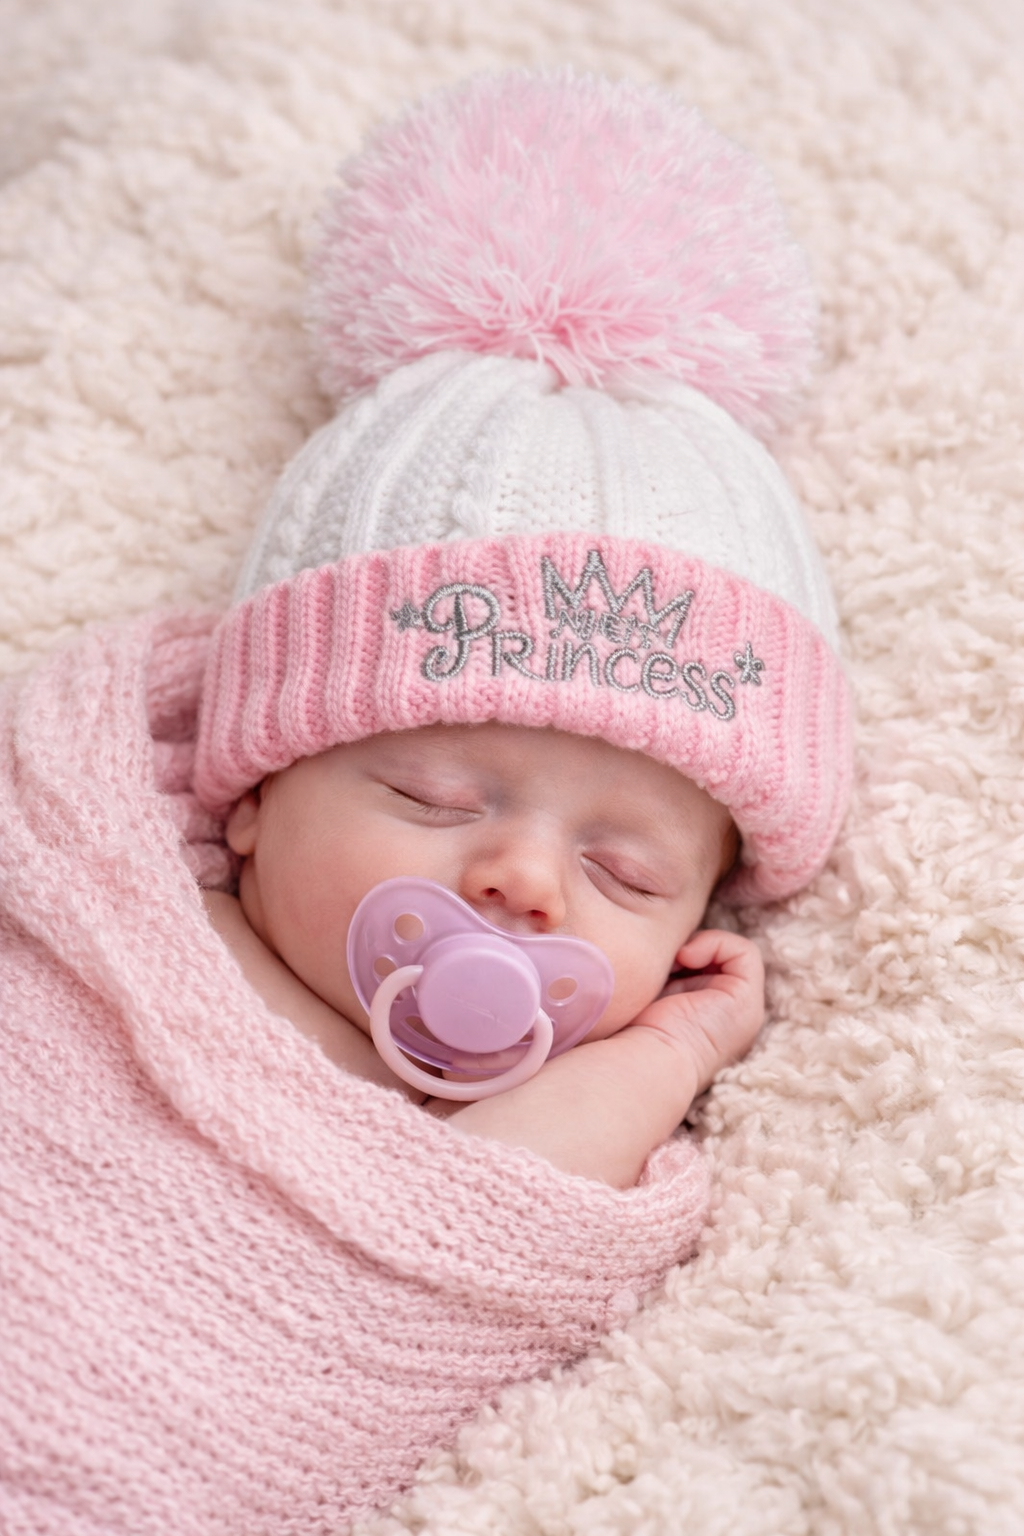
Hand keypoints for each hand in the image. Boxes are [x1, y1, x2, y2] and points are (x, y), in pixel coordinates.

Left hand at [628, 929, 764, 1097]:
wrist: (645, 1061)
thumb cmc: (633, 1035)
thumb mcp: (647, 996)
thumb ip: (661, 975)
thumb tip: (668, 947)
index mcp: (703, 1019)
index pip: (698, 970)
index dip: (676, 955)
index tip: (652, 961)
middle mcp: (727, 1016)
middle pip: (714, 960)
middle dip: (685, 949)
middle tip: (662, 958)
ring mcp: (743, 1011)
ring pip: (730, 954)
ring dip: (698, 946)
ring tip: (673, 960)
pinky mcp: (747, 1002)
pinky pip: (744, 951)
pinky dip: (715, 943)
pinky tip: (685, 958)